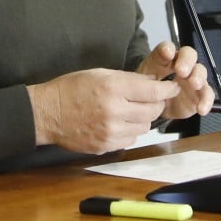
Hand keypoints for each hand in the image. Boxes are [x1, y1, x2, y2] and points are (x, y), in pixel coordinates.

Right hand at [29, 48, 213, 153]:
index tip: (173, 88)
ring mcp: (110, 132)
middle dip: (156, 104)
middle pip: (152, 111)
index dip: (167, 90)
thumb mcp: (100, 74)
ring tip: (131, 111)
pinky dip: (130, 131)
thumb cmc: (72, 89)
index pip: (153, 91)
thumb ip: (128, 79)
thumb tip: (153, 83)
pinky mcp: (106, 146)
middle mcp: (114, 111)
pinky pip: (131, 140)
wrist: (47, 114)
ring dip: (143, 119)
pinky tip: (120, 123)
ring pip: (144, 127)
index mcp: (113, 88)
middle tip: (152, 99)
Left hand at [137, 41, 216, 114]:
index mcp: (167, 58)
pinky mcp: (199, 95)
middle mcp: (184, 65)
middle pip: (190, 56)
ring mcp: (193, 79)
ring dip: (199, 78)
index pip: (169, 48)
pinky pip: (207, 95)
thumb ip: (153, 65)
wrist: (156, 108)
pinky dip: (206, 101)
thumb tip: (165, 54)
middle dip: (187, 62)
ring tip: (195, 85)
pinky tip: (201, 108)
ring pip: (201, 73)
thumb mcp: (145, 78)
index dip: (168, 49)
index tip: (166, 53)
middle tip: (181, 71)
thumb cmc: (151, 88)